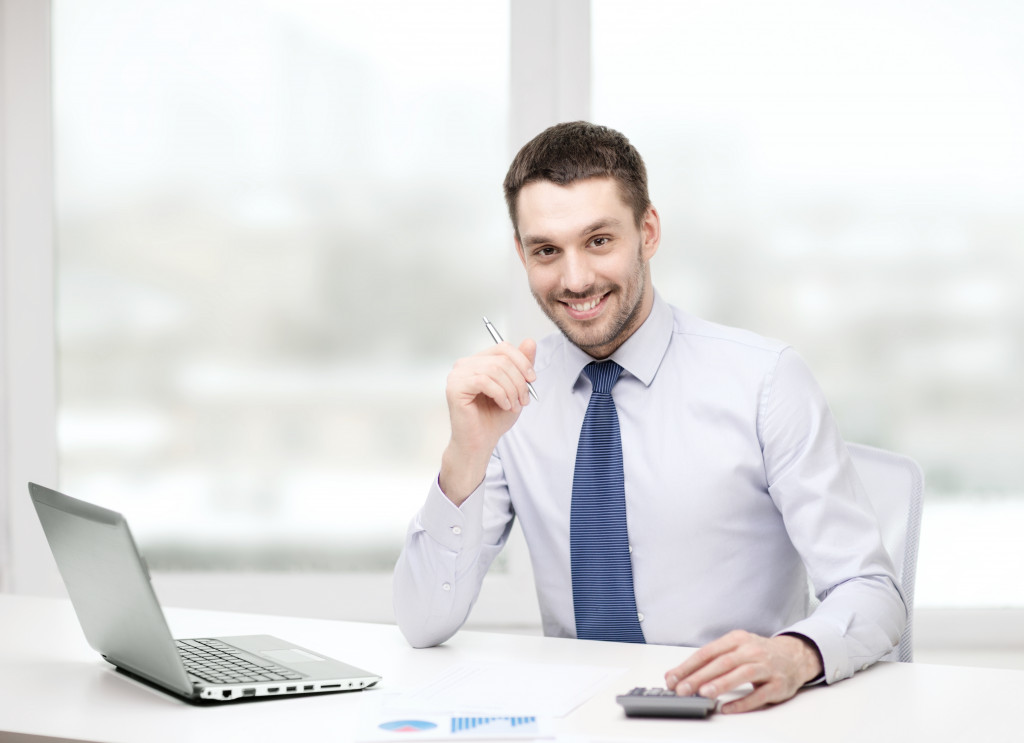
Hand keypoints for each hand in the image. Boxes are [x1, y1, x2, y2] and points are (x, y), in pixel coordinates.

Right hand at [439, 338, 536, 504]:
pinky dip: (500, 394)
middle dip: (519, 380)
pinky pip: (484, 381)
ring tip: (514, 405)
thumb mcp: (516, 388)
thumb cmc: (494, 418)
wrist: (480, 442)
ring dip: (511, 389)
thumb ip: (522, 365)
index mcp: (478, 361)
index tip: (532, 380)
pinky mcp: (455, 387)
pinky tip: (504, 405)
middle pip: (501, 359)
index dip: (522, 361)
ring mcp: (457, 375)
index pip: (503, 347)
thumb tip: (530, 341)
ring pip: (495, 369)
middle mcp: (465, 364)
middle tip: (524, 400)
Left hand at [664, 631, 822, 713]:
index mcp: (736, 639)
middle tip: (682, 689)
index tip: (672, 678)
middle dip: (700, 676)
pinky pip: (759, 694)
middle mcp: (751, 650)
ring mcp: (766, 666)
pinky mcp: (778, 684)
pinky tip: (728, 708)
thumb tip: (678, 675)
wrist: (794, 656)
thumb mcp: (735, 649)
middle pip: (722, 662)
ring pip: (741, 674)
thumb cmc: (757, 654)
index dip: (688, 666)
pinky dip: (743, 702)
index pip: (707, 652)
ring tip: (704, 693)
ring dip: (721, 684)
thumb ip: (710, 661)